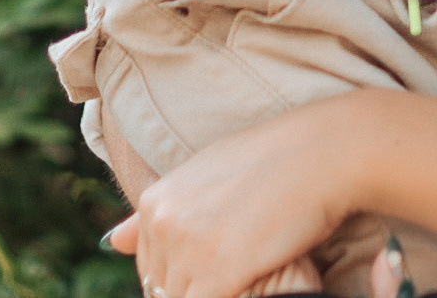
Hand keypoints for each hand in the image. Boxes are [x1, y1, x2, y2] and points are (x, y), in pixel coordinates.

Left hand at [105, 96, 369, 297]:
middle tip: (236, 268)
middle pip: (162, 289)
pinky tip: (251, 283)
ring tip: (246, 272)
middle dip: (196, 288)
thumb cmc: (275, 160)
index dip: (184, 277)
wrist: (323, 153)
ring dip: (211, 293)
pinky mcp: (218, 272)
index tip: (221, 268)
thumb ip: (163, 209)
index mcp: (155, 200)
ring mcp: (188, 248)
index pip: (149, 267)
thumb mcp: (207, 171)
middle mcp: (163, 222)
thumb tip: (112, 242)